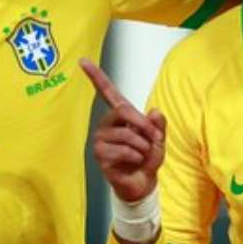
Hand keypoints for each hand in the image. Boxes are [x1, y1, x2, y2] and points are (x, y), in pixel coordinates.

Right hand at [79, 58, 165, 202]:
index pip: (106, 92)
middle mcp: (106, 124)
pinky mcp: (100, 155)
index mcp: (119, 115)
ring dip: (143, 145)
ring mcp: (101, 139)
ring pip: (126, 134)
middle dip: (144, 125)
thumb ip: (158, 124)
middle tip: (154, 138)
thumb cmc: (148, 157)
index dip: (95, 76)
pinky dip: (136, 156)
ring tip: (143, 154)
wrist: (143, 182)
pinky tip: (134, 162)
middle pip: (123, 111)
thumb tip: (153, 112)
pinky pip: (123, 150)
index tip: (83, 60)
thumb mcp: (159, 138)